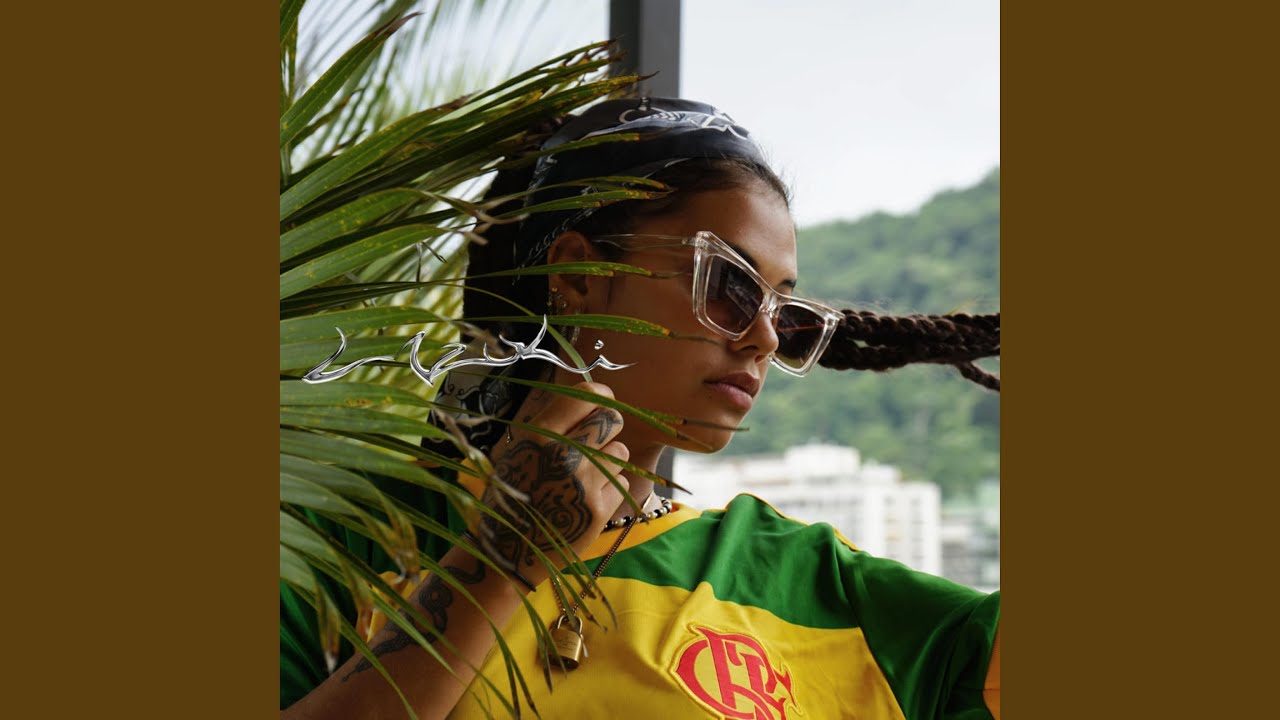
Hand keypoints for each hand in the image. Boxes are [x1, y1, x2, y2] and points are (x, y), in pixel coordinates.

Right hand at [475, 381, 629, 586]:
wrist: (508, 554)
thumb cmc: (513, 496)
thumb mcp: (519, 451)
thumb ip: (553, 426)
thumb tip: (592, 398)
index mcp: (536, 434)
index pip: (586, 395)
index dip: (600, 397)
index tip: (600, 404)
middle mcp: (561, 454)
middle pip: (612, 419)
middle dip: (607, 428)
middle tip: (594, 442)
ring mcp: (583, 482)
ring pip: (619, 451)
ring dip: (608, 461)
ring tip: (581, 479)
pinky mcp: (599, 508)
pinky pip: (621, 481)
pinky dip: (608, 489)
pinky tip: (583, 500)